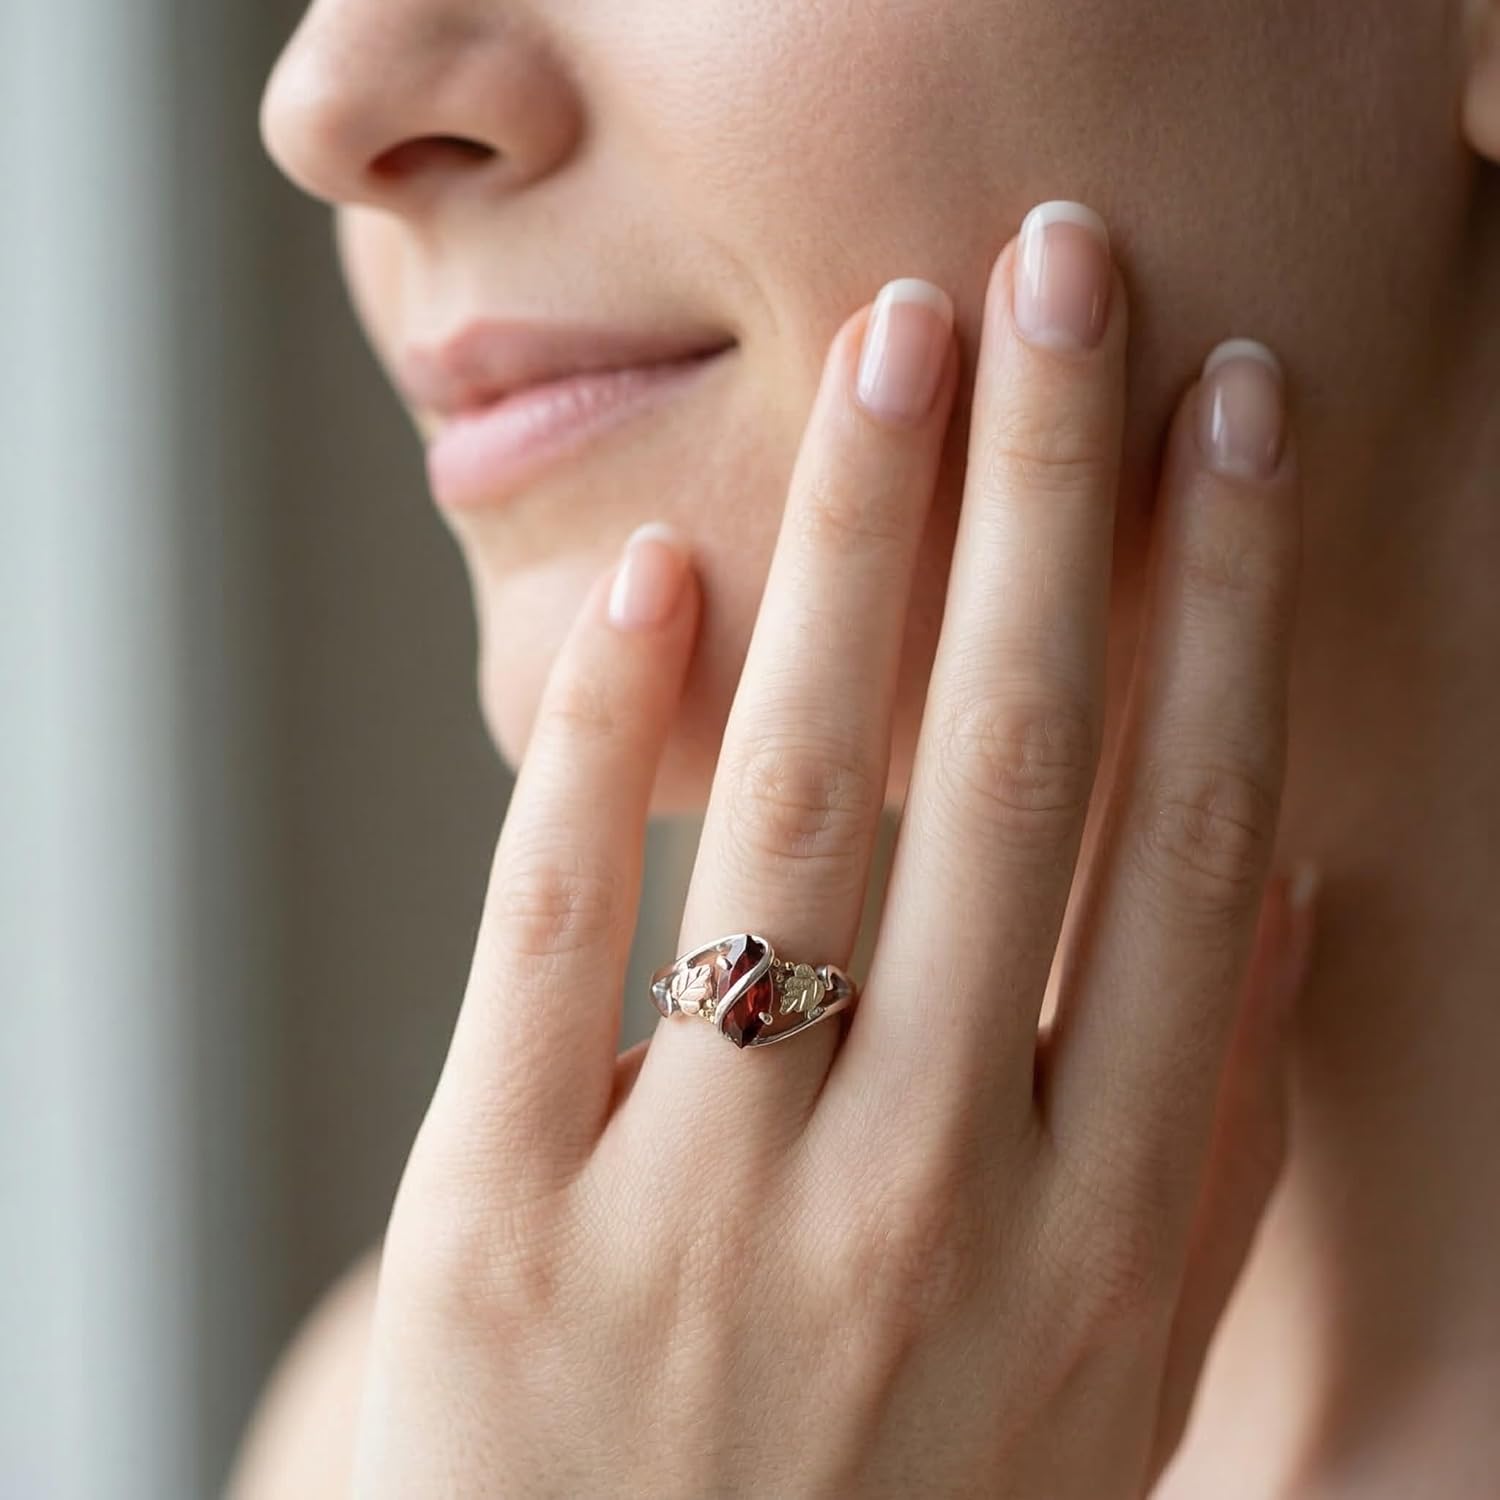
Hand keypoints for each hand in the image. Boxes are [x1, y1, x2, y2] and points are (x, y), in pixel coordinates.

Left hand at [352, 200, 1313, 1498]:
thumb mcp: (1101, 1386)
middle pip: (1007, 768)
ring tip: (894, 347)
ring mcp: (698, 1212)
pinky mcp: (496, 1229)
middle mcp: (919, 1200)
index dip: (1226, 606)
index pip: (1190, 843)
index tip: (1235, 421)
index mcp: (1094, 1238)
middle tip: (1064, 280)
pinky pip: (553, 933)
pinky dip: (600, 740)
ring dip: (858, 545)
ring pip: (796, 803)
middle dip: (1051, 492)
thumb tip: (1284, 896)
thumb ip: (1190, 1154)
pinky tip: (658, 580)